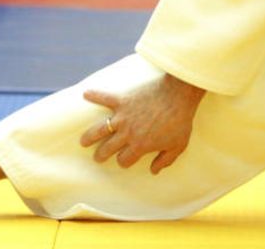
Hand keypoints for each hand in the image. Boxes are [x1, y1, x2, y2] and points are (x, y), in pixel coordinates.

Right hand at [80, 74, 206, 173]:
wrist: (179, 95)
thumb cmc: (180, 121)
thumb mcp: (178, 146)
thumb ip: (165, 160)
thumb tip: (154, 171)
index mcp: (140, 145)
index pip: (124, 160)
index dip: (123, 162)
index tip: (124, 160)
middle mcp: (127, 133)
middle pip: (108, 148)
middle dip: (101, 155)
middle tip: (97, 156)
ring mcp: (123, 116)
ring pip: (99, 129)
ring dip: (90, 136)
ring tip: (84, 141)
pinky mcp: (123, 100)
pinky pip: (104, 98)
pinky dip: (94, 96)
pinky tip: (86, 94)